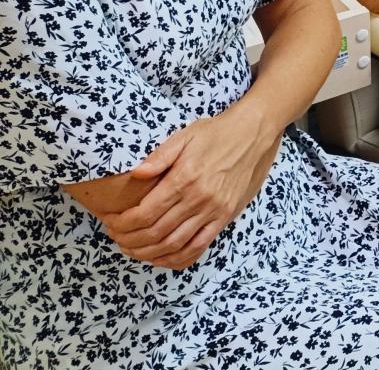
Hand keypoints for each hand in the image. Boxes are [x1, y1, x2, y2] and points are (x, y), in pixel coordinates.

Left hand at [101, 105, 280, 269]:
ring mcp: (214, 210)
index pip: (145, 213)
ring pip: (174, 245)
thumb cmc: (216, 133)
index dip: (122, 224)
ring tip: (133, 249)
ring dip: (148, 253)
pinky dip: (177, 258)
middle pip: (156, 233)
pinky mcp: (225, 217)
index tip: (111, 222)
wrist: (254, 133)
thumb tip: (135, 174)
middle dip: (129, 240)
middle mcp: (199, 198)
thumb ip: (159, 156)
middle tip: (116, 238)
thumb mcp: (185, 135)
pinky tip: (162, 257)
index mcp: (185, 178)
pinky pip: (199, 246)